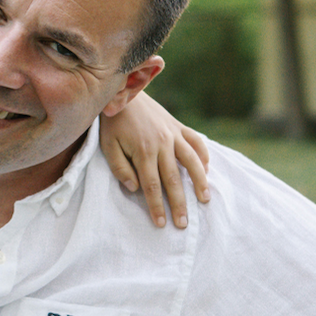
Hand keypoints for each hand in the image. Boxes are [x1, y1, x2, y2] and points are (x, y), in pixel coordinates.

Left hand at [100, 91, 209, 228]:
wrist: (123, 92)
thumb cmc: (113, 123)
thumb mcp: (108, 146)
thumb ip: (120, 168)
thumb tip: (135, 188)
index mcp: (143, 151)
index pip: (152, 186)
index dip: (157, 206)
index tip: (161, 223)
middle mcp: (163, 144)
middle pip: (173, 179)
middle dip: (179, 204)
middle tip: (183, 223)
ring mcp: (173, 134)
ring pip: (192, 162)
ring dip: (199, 182)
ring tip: (204, 199)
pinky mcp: (179, 126)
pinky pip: (196, 142)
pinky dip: (203, 156)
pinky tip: (207, 170)